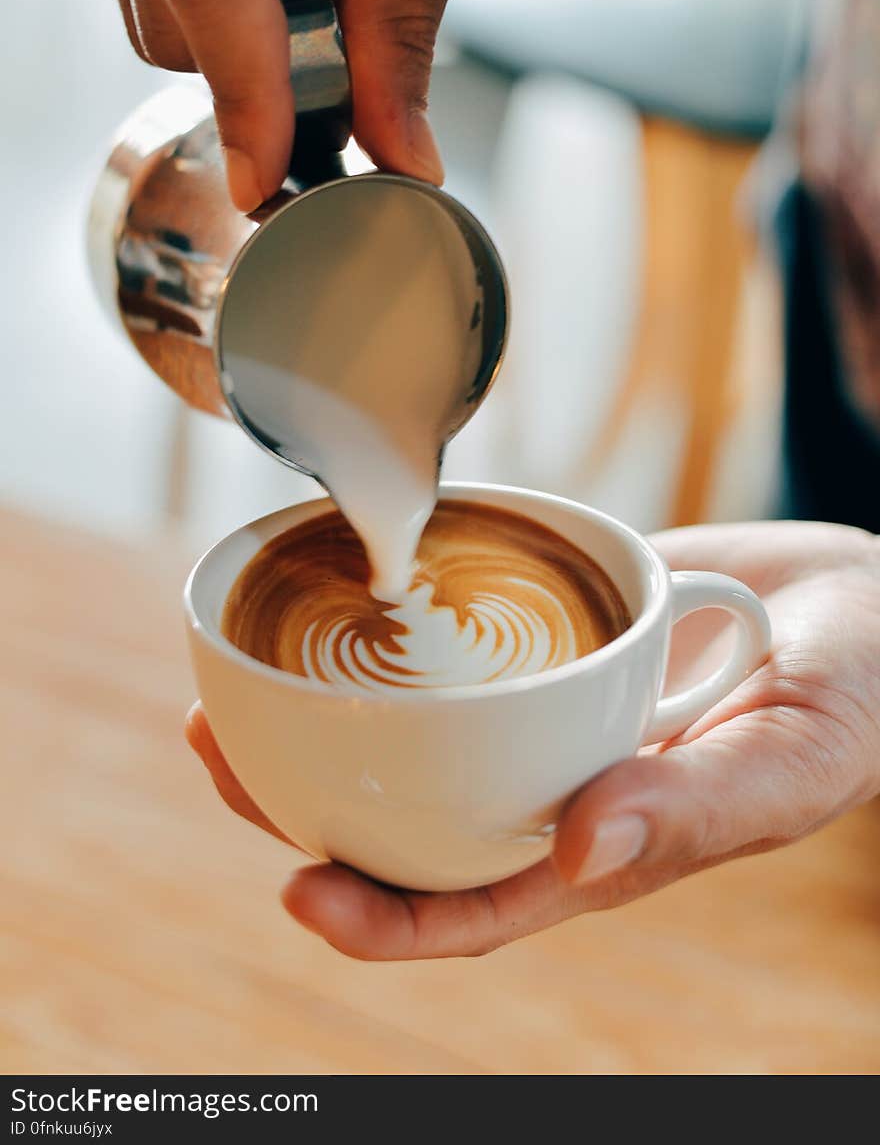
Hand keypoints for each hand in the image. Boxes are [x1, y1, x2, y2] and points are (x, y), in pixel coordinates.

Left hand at [186, 520, 879, 958]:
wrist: (862, 604)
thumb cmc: (847, 699)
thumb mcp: (789, 763)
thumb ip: (695, 812)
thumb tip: (577, 855)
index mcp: (599, 846)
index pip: (471, 905)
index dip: (382, 919)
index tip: (297, 893)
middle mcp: (550, 781)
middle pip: (407, 819)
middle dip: (302, 806)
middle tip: (213, 748)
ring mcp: (541, 704)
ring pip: (410, 731)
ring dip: (317, 716)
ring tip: (228, 681)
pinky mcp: (545, 623)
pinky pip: (452, 635)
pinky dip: (387, 627)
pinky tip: (329, 592)